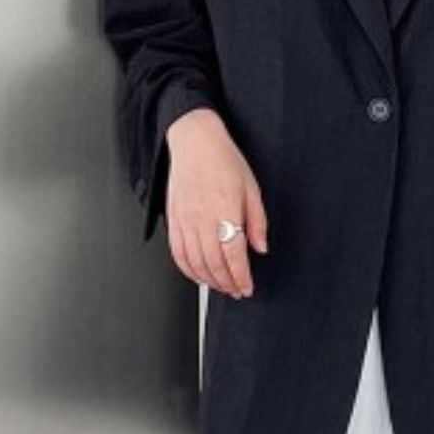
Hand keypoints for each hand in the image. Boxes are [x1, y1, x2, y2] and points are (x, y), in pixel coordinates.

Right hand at [164, 108, 268, 298]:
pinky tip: (199, 275)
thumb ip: (257, 222)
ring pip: (194, 262)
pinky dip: (188, 270)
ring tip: (221, 286)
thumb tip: (261, 247)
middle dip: (227, 283)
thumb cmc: (224, 161)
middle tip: (236, 290)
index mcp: (224, 211)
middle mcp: (201, 218)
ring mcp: (184, 220)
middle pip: (213, 264)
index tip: (247, 287)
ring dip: (209, 280)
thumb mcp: (252, 189)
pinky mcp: (172, 220)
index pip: (233, 255)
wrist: (195, 143)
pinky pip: (177, 253)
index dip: (241, 277)